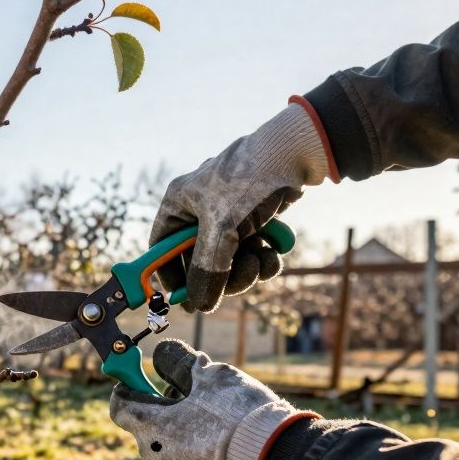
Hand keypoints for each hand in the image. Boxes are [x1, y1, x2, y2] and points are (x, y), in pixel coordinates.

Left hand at [109, 339, 316, 459]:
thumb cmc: (240, 415)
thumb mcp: (212, 375)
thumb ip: (181, 362)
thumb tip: (164, 354)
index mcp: (152, 425)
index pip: (120, 406)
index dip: (129, 390)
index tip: (139, 383)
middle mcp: (156, 459)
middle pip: (149, 431)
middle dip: (165, 416)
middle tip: (196, 403)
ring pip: (169, 457)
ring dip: (183, 443)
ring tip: (218, 432)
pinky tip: (226, 458)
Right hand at [152, 102, 330, 311]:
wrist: (296, 153)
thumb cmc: (249, 182)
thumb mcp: (222, 231)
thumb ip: (207, 271)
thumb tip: (199, 306)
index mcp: (179, 203)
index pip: (162, 247)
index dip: (170, 275)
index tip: (183, 299)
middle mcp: (199, 208)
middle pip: (199, 259)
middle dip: (221, 275)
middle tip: (239, 281)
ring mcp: (228, 214)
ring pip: (229, 259)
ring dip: (246, 269)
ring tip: (262, 261)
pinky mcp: (253, 218)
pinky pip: (250, 250)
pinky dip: (262, 258)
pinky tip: (274, 254)